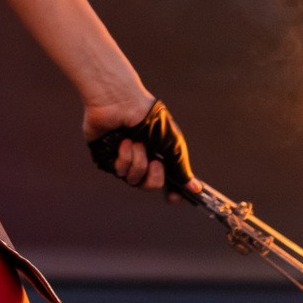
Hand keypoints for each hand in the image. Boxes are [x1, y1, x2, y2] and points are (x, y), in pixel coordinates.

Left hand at [83, 97, 199, 202]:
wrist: (123, 103)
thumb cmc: (150, 120)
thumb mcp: (172, 146)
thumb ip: (181, 168)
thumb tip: (194, 188)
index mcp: (160, 154)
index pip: (167, 180)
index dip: (171, 192)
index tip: (172, 198)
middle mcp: (143, 157)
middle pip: (150, 185)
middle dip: (154, 178)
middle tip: (155, 162)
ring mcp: (124, 158)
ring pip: (133, 180)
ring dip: (138, 162)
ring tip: (136, 142)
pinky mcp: (107, 156)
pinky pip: (118, 171)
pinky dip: (124, 158)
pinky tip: (124, 142)